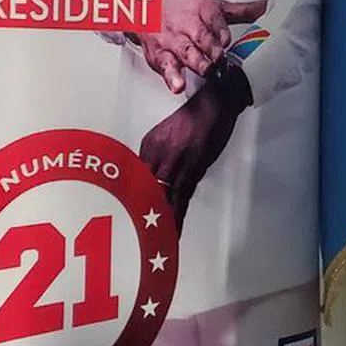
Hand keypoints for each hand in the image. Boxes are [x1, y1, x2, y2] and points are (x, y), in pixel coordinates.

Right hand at [133, 0, 265, 93]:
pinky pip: (165, 66)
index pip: (215, 19)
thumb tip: (270, 6)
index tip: (226, 42)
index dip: (221, 32)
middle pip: (201, 37)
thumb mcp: (215, 7)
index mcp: (203, 10)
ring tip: (205, 70)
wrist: (148, 8)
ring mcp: (173, 41)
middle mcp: (187, 25)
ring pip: (185, 53)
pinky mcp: (160, 56)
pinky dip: (171, 77)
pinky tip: (177, 86)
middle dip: (211, 49)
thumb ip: (243, 11)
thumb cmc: (186, 10)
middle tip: (220, 59)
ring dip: (196, 62)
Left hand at [138, 65, 252, 231]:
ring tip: (154, 244)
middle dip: (140, 217)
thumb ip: (161, 157)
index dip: (132, 202)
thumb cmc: (196, 117)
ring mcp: (175, 160)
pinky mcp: (194, 167)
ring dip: (158, 223)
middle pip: (144, 191)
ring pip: (161, 198)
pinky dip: (176, 217)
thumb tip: (157, 180)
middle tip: (136, 240)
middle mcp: (157, 154)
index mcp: (149, 146)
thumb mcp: (169, 135)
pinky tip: (173, 232)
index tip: (128, 221)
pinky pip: (181, 198)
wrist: (218, 101)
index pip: (136, 180)